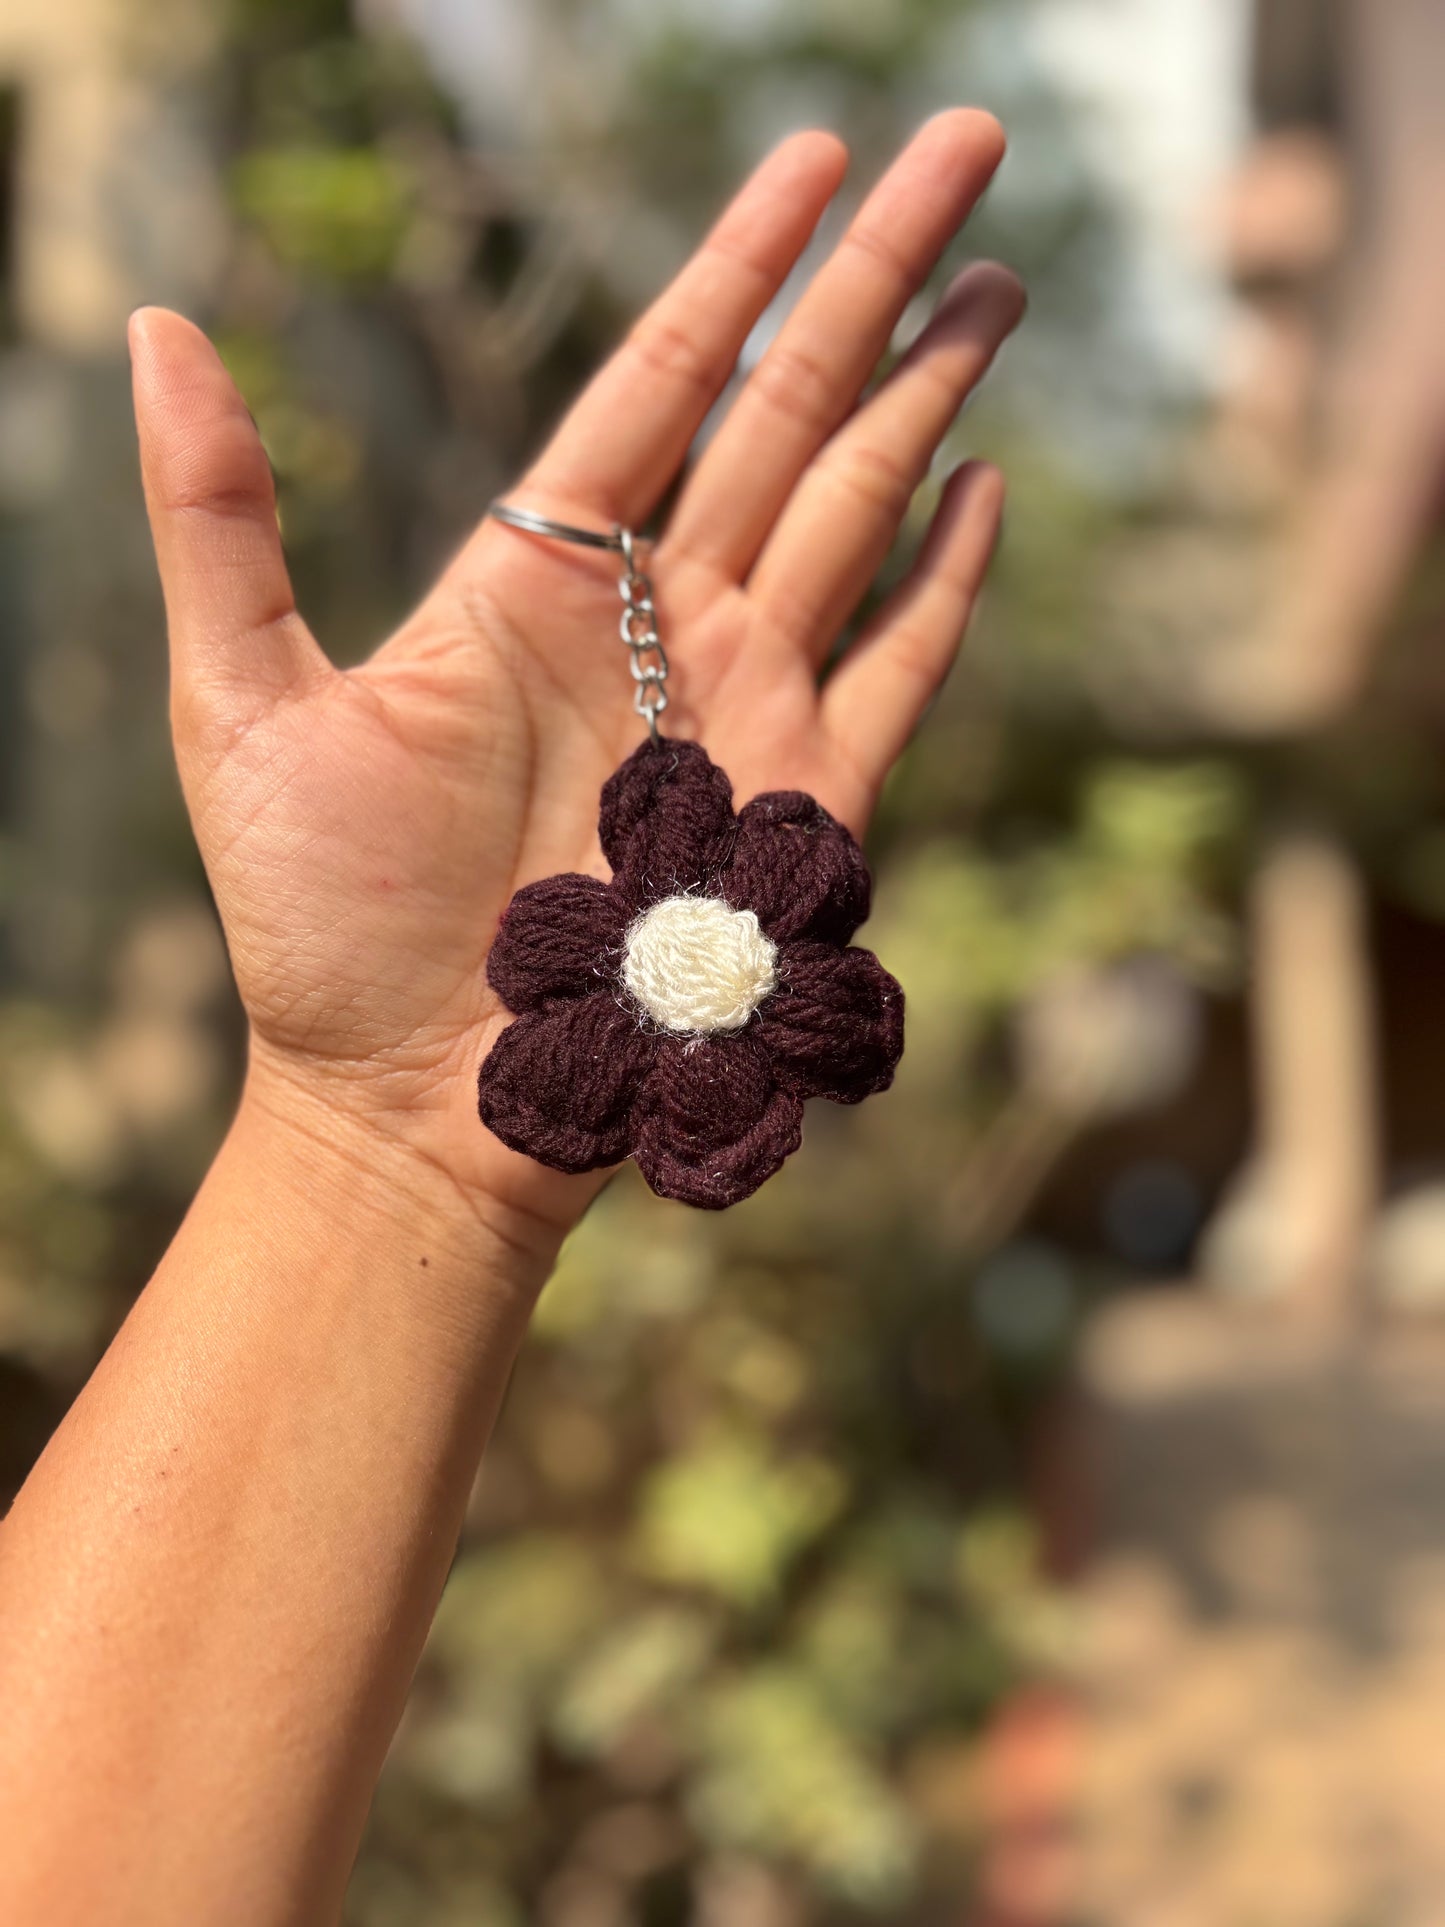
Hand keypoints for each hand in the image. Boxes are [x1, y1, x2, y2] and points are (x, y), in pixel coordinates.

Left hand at [130, 111, 1022, 1244]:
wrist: (409, 1102)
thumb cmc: (318, 922)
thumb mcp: (239, 703)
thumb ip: (217, 515)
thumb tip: (157, 324)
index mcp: (538, 577)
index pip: (666, 378)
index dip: (743, 263)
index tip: (816, 157)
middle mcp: (657, 623)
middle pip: (791, 410)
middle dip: (881, 277)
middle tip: (969, 145)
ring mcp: (742, 710)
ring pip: (858, 512)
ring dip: (932, 396)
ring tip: (1001, 283)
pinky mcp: (802, 814)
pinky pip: (895, 674)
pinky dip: (942, 585)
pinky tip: (981, 490)